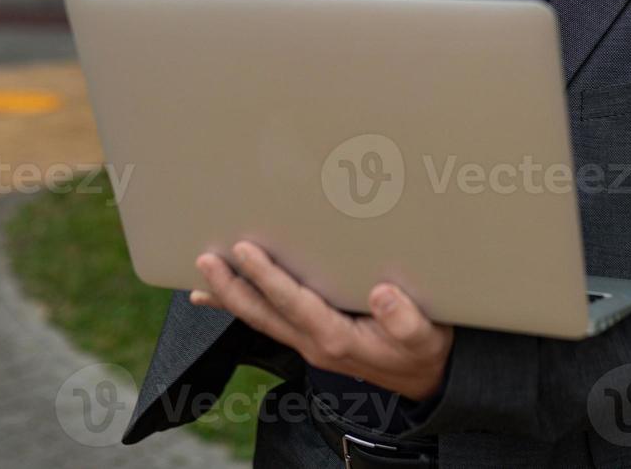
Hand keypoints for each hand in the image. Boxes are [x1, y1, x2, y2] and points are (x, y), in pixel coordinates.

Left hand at [190, 241, 452, 401]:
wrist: (429, 378)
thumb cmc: (426, 350)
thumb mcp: (426, 336)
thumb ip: (405, 320)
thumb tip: (381, 294)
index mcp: (339, 338)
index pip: (293, 303)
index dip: (267, 277)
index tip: (244, 251)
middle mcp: (317, 343)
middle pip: (263, 314)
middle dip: (231, 287)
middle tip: (205, 259)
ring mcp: (311, 343)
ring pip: (262, 319)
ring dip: (231, 296)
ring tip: (201, 276)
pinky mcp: (313, 338)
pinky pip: (271, 322)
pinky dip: (245, 307)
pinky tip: (223, 297)